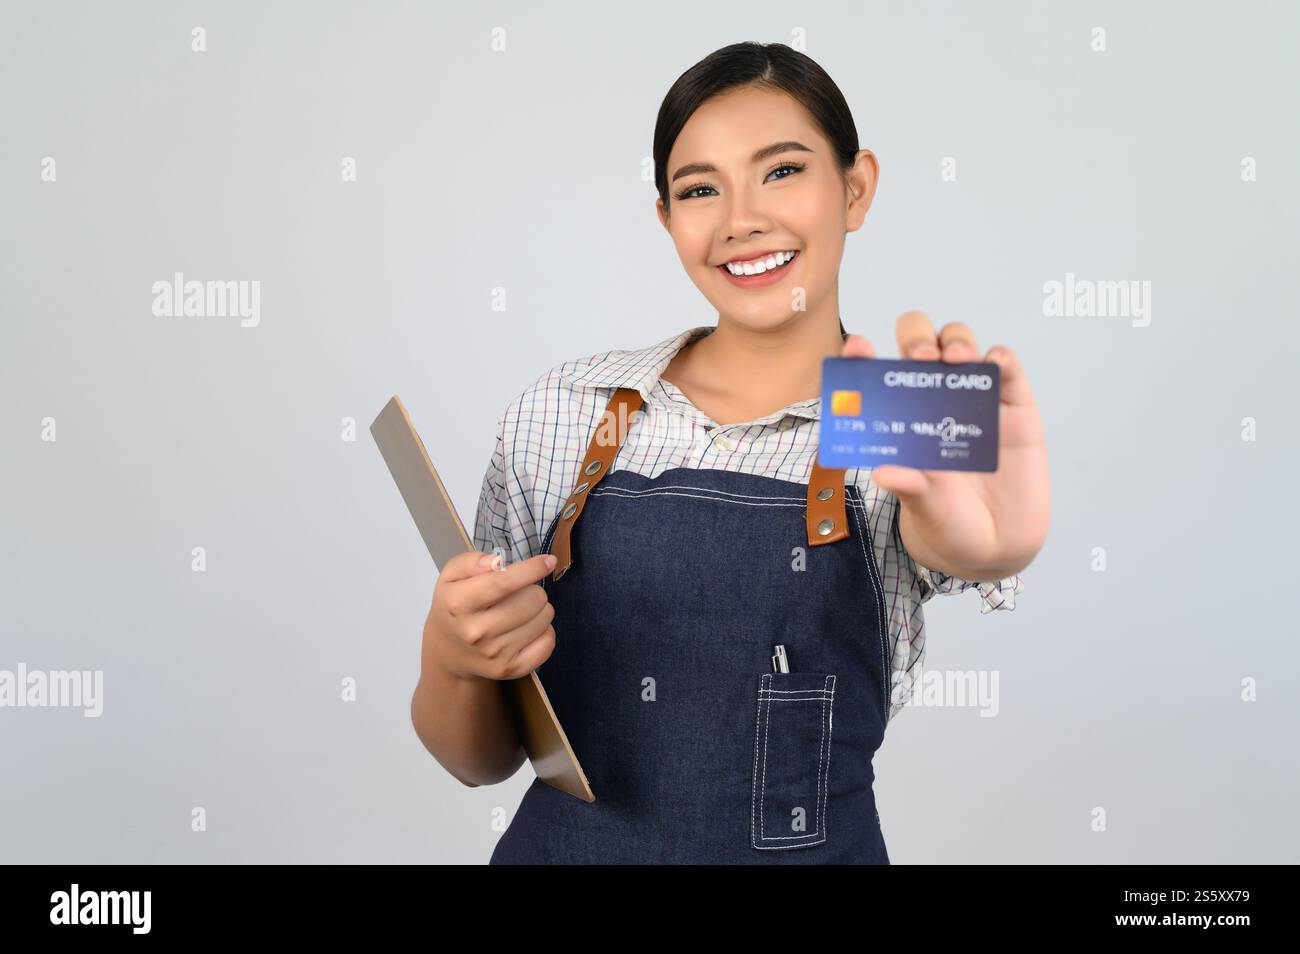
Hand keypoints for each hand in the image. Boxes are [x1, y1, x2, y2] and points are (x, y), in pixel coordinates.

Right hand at [423, 550, 558, 680]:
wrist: (448, 652)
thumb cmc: (455, 607)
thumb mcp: (450, 577)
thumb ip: (471, 562)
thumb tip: (496, 562)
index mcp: (458, 603)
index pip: (503, 583)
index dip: (531, 569)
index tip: (548, 561)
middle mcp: (476, 631)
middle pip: (532, 599)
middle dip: (533, 589)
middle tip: (521, 593)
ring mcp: (494, 653)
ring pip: (544, 618)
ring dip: (540, 609)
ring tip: (522, 610)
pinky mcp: (509, 669)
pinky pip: (548, 643)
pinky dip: (545, 632)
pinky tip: (529, 628)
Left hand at [840, 311, 1049, 580]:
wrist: (996, 548)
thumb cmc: (948, 522)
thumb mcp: (924, 509)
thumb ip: (909, 488)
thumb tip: (882, 472)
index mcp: (899, 419)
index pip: (876, 375)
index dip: (863, 355)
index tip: (857, 349)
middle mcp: (934, 401)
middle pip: (920, 345)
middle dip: (916, 339)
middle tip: (919, 358)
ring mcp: (974, 400)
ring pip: (961, 346)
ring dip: (956, 341)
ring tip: (954, 359)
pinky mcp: (1014, 409)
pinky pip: (1007, 370)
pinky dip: (1001, 358)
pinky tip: (993, 362)